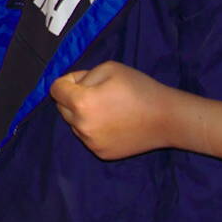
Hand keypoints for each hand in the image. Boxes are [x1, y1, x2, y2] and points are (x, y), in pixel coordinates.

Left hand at [50, 62, 172, 159]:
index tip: (83, 81)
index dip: (67, 81)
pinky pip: (88, 137)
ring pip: (75, 124)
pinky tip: (115, 123)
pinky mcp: (101, 153)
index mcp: (81, 103)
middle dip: (73, 98)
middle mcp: (81, 126)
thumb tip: (71, 86)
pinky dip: (94, 129)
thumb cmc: (138, 88)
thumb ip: (83, 76)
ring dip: (83, 115)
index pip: (56, 89)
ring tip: (109, 109)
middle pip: (62, 108)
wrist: (165, 118)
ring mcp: (90, 143)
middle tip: (98, 93)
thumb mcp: (109, 68)